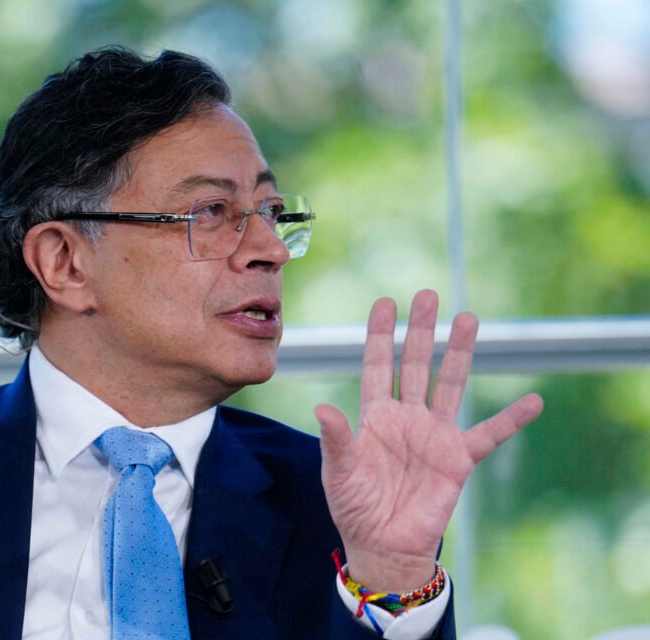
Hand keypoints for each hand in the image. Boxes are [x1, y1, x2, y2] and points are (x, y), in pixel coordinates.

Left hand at [316, 290, 542, 592]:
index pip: (377, 366)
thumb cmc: (354, 506)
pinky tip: (533, 400)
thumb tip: (323, 407)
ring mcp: (435, 434)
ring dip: (459, 353)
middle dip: (421, 330)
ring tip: (469, 318)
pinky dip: (512, 419)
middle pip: (415, 364)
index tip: (384, 303)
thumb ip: (337, 439)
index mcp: (375, 415)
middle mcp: (407, 417)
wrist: (383, 544)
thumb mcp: (339, 472)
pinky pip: (490, 435)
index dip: (380, 335)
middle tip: (428, 294)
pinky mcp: (458, 459)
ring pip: (450, 385)